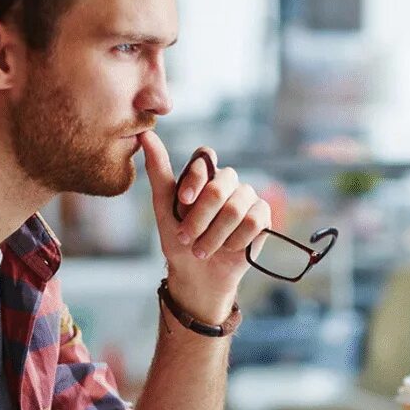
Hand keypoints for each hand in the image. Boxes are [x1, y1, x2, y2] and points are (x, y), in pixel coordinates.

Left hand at [140, 131, 270, 322]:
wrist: (197, 274)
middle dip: (200, 218)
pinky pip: (253, 222)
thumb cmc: (179, 240)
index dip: (195, 179)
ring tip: (203, 249)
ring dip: (214, 236)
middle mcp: (228, 182)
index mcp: (205, 174)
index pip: (205, 157)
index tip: (183, 202)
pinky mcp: (262, 217)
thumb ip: (159, 171)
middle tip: (188, 238)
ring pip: (235, 208)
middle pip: (219, 186)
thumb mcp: (163, 207)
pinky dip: (235, 241)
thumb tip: (146, 134)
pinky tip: (228, 249)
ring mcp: (247, 198)